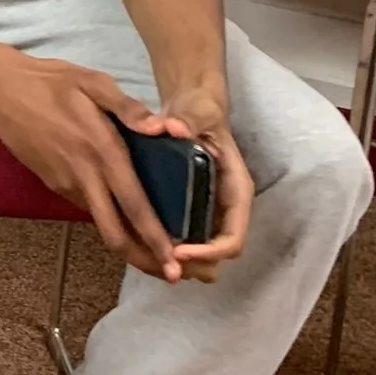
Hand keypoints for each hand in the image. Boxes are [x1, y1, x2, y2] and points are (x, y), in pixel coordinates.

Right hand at [0, 51, 185, 281]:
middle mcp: (83, 176)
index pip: (134, 205)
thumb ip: (128, 107)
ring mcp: (64, 183)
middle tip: (171, 276)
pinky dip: (107, 216)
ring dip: (127, 240)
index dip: (156, 238)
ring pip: (100, 222)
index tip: (175, 263)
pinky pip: (85, 204)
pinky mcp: (51, 182)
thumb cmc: (49, 81)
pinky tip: (121, 212)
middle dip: (144, 259)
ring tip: (153, 248)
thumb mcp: (93, 82)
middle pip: (115, 233)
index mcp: (101, 151)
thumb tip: (162, 129)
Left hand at [155, 88, 251, 282]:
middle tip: (157, 260)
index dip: (209, 253)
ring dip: (178, 263)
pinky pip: (185, 242)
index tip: (178, 252)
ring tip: (146, 256)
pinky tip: (139, 243)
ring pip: (202, 258)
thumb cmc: (200, 111)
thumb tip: (173, 127)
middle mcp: (226, 209)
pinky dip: (166, 250)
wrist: (193, 108)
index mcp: (236, 193)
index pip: (233, 239)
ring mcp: (209, 213)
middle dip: (192, 266)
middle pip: (218, 258)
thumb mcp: (196, 111)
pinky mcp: (190, 212)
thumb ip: (186, 119)